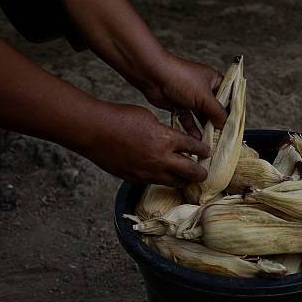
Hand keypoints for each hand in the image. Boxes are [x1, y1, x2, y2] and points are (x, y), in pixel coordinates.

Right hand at [80, 102, 209, 186]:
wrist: (94, 131)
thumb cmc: (120, 118)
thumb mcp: (149, 118)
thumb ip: (164, 131)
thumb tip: (172, 139)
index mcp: (167, 139)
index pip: (194, 148)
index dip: (203, 150)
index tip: (206, 152)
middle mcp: (161, 159)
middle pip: (191, 172)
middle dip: (201, 174)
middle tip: (204, 174)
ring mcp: (148, 172)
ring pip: (174, 182)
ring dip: (183, 180)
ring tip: (186, 179)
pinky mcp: (135, 178)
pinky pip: (155, 183)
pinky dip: (162, 180)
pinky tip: (163, 176)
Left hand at [144, 53, 226, 139]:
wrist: (152, 75)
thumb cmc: (180, 78)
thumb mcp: (204, 96)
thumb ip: (217, 112)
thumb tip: (225, 124)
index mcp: (214, 81)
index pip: (229, 97)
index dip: (232, 111)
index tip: (235, 125)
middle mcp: (204, 89)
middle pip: (215, 109)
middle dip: (218, 123)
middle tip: (223, 136)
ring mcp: (191, 97)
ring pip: (202, 116)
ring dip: (206, 127)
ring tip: (211, 141)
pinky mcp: (179, 105)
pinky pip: (188, 119)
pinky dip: (192, 128)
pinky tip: (196, 138)